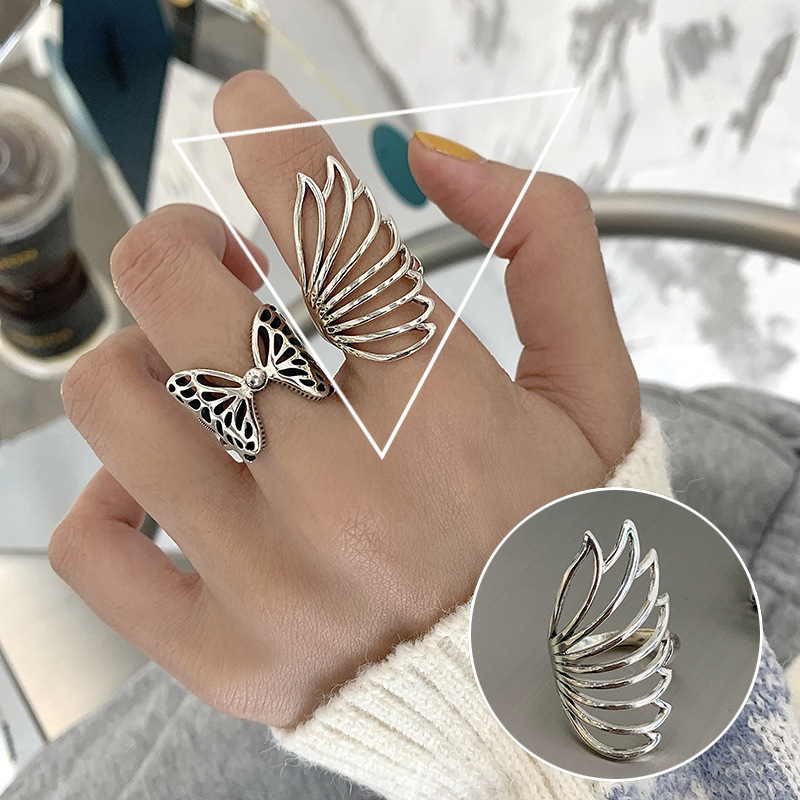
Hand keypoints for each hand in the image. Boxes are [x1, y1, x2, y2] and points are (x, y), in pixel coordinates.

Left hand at [50, 72, 638, 726]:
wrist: (536, 698)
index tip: (249, 108)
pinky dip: (108, 493)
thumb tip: (442, 161)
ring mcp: (272, 584)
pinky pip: (96, 546)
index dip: (274, 141)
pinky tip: (162, 486)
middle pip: (180, 294)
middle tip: (218, 262)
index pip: (332, 232)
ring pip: (117, 404)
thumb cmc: (560, 539)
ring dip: (142, 355)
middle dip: (183, 241)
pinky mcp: (223, 656)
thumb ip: (552, 251)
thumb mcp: (595, 394)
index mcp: (451, 418)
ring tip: (196, 373)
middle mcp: (350, 497)